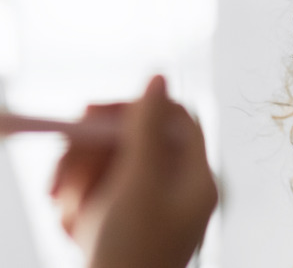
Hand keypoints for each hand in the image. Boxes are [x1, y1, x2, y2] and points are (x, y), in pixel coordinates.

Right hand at [50, 76, 217, 267]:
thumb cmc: (130, 254)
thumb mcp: (138, 186)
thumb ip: (147, 129)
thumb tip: (158, 78)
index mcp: (196, 179)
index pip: (177, 119)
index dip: (135, 108)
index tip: (92, 113)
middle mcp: (178, 190)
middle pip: (136, 142)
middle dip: (92, 155)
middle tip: (60, 171)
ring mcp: (151, 208)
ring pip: (109, 168)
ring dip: (78, 182)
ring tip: (64, 210)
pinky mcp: (125, 224)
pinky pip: (98, 196)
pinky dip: (78, 205)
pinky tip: (72, 228)